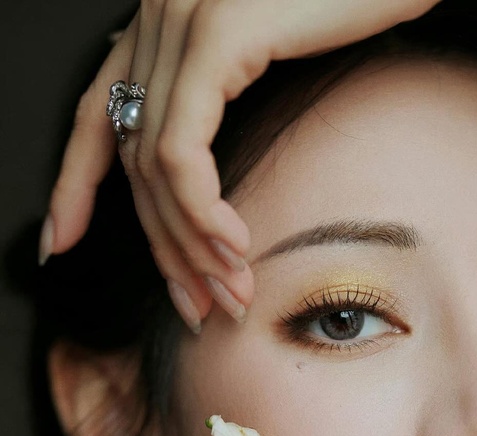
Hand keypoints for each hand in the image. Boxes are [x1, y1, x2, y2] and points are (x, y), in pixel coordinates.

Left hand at [42, 0, 438, 330]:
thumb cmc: (355, 4)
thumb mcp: (274, 65)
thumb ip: (224, 104)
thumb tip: (208, 184)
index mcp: (162, 27)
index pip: (93, 118)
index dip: (72, 187)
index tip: (62, 243)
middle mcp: (156, 17)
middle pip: (131, 160)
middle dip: (162, 247)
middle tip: (197, 305)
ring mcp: (178, 19)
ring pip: (154, 166)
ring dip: (190, 245)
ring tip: (228, 291)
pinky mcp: (214, 35)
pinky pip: (183, 151)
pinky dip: (201, 212)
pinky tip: (233, 245)